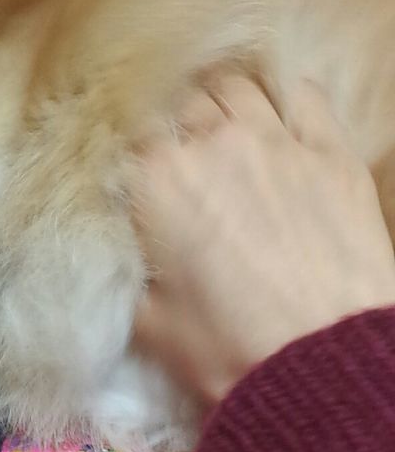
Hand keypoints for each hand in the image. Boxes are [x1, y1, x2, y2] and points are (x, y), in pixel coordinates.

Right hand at [133, 76, 394, 407]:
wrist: (322, 365)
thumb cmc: (226, 349)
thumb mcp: (147, 321)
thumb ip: (124, 267)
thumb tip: (119, 245)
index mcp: (155, 178)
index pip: (129, 130)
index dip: (131, 150)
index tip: (136, 171)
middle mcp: (213, 141)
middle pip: (181, 102)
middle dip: (177, 126)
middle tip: (183, 161)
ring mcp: (278, 140)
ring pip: (237, 87)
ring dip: (223, 104)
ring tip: (227, 133)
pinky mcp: (333, 151)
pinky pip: (305, 96)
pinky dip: (286, 100)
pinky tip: (281, 121)